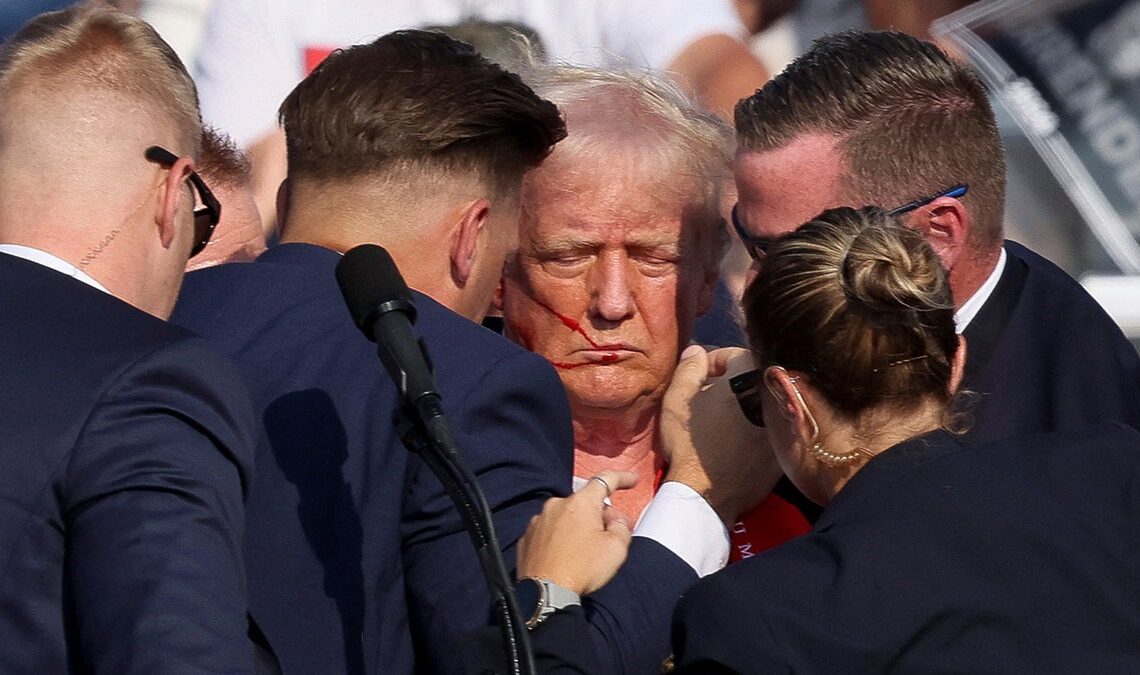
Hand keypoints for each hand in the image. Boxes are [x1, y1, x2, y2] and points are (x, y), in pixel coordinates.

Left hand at [516, 470, 635, 595]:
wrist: (544, 593)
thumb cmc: (582, 568)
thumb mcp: (616, 549)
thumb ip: (621, 527)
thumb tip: (615, 520)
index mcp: (581, 502)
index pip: (605, 480)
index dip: (622, 478)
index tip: (633, 480)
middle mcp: (557, 505)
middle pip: (586, 502)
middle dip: (601, 514)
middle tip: (613, 534)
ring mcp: (539, 520)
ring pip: (566, 516)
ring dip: (579, 526)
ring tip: (586, 551)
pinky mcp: (527, 537)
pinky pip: (550, 531)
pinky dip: (560, 538)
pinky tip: (566, 556)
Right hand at [660, 345, 782, 523]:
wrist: (706, 495)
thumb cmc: (689, 443)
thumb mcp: (677, 399)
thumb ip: (689, 367)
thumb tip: (697, 351)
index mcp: (751, 376)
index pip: (734, 354)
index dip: (711, 363)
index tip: (697, 378)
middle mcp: (774, 396)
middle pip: (751, 380)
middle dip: (729, 384)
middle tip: (706, 399)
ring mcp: (783, 426)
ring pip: (761, 404)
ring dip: (743, 406)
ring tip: (719, 422)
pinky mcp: (785, 451)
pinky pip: (768, 430)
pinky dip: (754, 430)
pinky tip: (734, 443)